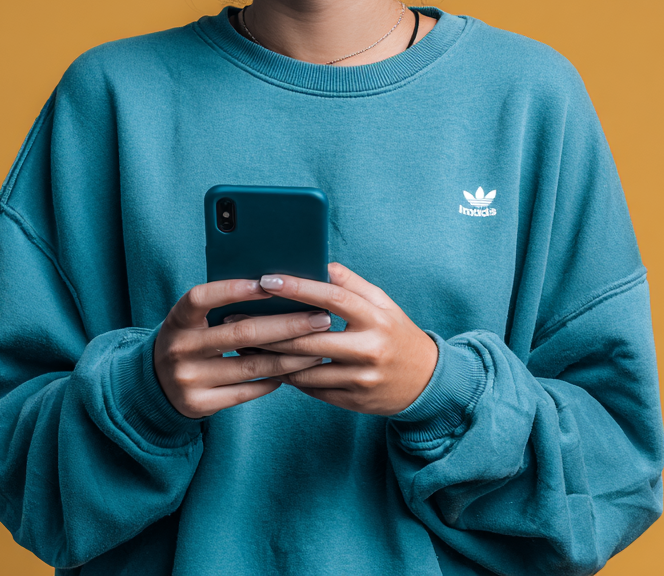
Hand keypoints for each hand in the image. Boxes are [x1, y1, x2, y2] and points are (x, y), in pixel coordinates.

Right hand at [153, 278, 330, 418]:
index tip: (270, 283)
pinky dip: (272, 380)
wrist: (155, 384)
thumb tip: (276, 285)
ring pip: (250, 366)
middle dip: (287, 325)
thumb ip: (221, 305)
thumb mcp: (193, 319)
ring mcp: (188, 379)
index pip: (202, 297)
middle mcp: (180, 348)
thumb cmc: (190, 338)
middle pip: (240, 333)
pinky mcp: (198, 404)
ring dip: (290, 357)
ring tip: (319, 348)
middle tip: (321, 318)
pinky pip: (245, 392)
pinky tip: (294, 371)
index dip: (233, 289)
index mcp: (178, 319)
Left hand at [255, 262, 438, 414]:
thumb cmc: (396, 333)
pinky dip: (287, 377)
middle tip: (238, 318)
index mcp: (375, 317)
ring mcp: (361, 378)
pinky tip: (266, 366)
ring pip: (305, 368)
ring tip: (243, 344)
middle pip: (309, 338)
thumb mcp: (382, 303)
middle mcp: (369, 348)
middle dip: (269, 329)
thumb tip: (318, 263)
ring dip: (270, 357)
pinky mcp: (353, 401)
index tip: (267, 280)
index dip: (298, 288)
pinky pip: (312, 389)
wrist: (425, 381)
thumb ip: (350, 283)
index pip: (332, 297)